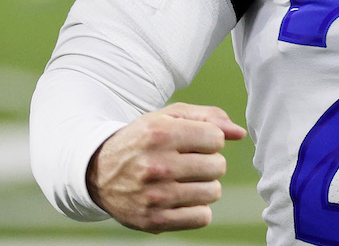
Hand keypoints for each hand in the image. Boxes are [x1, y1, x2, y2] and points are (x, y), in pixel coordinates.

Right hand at [86, 102, 247, 231]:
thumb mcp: (168, 117)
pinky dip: (196, 209)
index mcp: (160, 134)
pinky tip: (180, 199)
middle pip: (218, 166)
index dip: (208, 140)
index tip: (191, 143)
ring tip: (183, 180)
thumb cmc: (143, 140)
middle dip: (207, 163)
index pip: (216, 139)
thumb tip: (239, 133)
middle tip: (186, 163)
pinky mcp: (154, 221)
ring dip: (203, 186)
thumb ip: (208, 117)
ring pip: (213, 192)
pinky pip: (202, 217)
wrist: (99, 172)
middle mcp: (157, 165)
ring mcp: (155, 196)